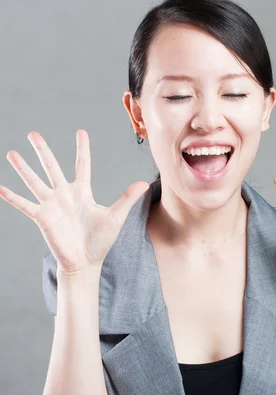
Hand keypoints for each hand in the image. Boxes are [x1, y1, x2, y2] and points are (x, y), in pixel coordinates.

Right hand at [0, 130, 148, 273]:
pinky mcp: (42, 217)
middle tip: (32, 133)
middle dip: (42, 150)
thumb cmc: (100, 241)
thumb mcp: (115, 217)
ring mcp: (52, 205)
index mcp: (82, 192)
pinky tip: (0, 187)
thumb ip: (127, 198)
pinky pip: (24, 205)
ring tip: (12, 153)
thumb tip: (144, 183)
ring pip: (34, 181)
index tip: (81, 132)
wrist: (85, 262)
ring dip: (23, 168)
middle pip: (51, 167)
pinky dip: (12, 197)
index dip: (82, 149)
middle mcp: (64, 195)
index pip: (82, 165)